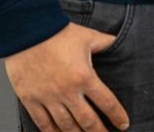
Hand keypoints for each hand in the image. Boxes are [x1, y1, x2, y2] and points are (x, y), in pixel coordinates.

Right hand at [5, 23, 127, 131]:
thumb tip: (121, 42)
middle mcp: (68, 92)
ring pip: (65, 125)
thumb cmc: (60, 33)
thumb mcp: (90, 37)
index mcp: (85, 77)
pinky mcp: (30, 99)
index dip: (117, 116)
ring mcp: (48, 98)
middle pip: (87, 120)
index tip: (123, 125)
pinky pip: (42, 122)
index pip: (107, 103)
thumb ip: (107, 43)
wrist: (30, 32)